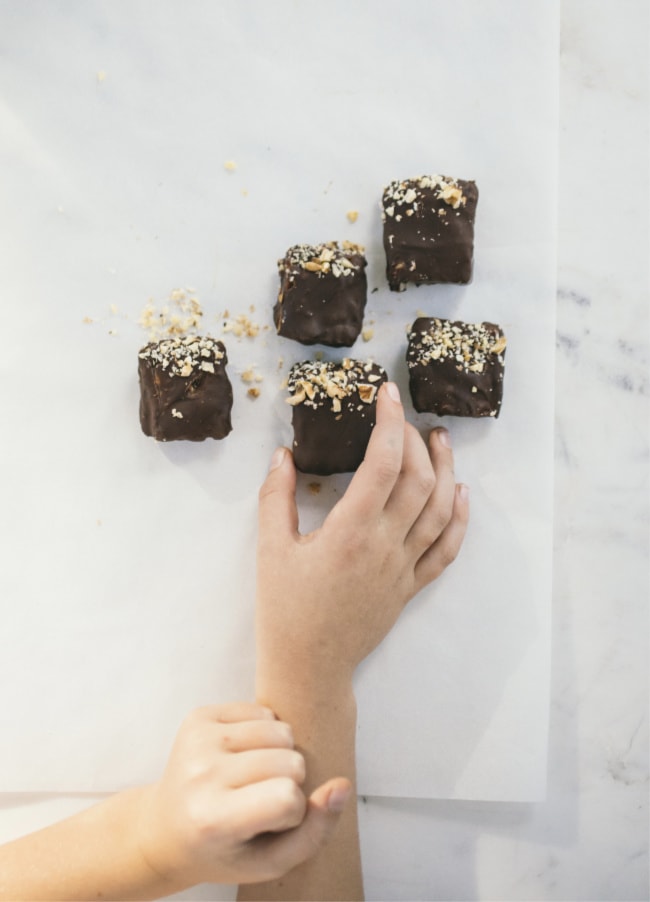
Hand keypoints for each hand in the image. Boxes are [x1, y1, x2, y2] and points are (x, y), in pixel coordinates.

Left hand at [137, 703, 350, 887]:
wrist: (166, 828)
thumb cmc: (222, 848)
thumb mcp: (270, 861)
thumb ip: (316, 830)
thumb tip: (341, 785)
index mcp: (211, 818)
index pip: (287, 798)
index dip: (292, 813)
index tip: (267, 823)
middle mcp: (200, 774)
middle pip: (289, 761)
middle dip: (288, 781)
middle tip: (257, 801)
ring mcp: (197, 740)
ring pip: (281, 730)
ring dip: (279, 753)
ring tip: (252, 778)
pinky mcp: (199, 716)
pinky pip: (264, 710)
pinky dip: (264, 733)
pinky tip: (243, 756)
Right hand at [256, 382, 468, 687]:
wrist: (310, 666)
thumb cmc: (285, 609)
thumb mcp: (270, 549)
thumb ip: (276, 497)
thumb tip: (283, 454)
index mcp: (350, 532)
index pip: (382, 463)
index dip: (389, 423)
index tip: (386, 394)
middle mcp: (385, 546)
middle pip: (418, 480)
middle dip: (416, 440)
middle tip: (404, 416)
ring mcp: (404, 568)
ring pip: (439, 510)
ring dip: (446, 470)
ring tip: (441, 440)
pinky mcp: (411, 586)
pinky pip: (446, 550)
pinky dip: (459, 519)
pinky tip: (460, 494)